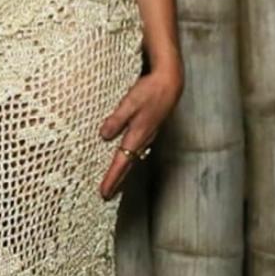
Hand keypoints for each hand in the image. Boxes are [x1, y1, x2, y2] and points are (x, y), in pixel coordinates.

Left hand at [97, 59, 182, 198]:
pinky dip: (129, 156)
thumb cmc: (150, 91)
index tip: (104, 193)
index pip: (122, 162)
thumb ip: (116, 120)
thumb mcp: (129, 103)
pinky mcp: (149, 128)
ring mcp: (148, 135)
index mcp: (137, 136)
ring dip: (123, 169)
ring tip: (113, 179)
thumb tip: (104, 136)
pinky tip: (125, 154)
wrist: (171, 82)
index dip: (112, 178)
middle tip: (106, 193)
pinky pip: (136, 148)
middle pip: (128, 164)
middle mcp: (144, 139)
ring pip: (133, 157)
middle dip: (117, 180)